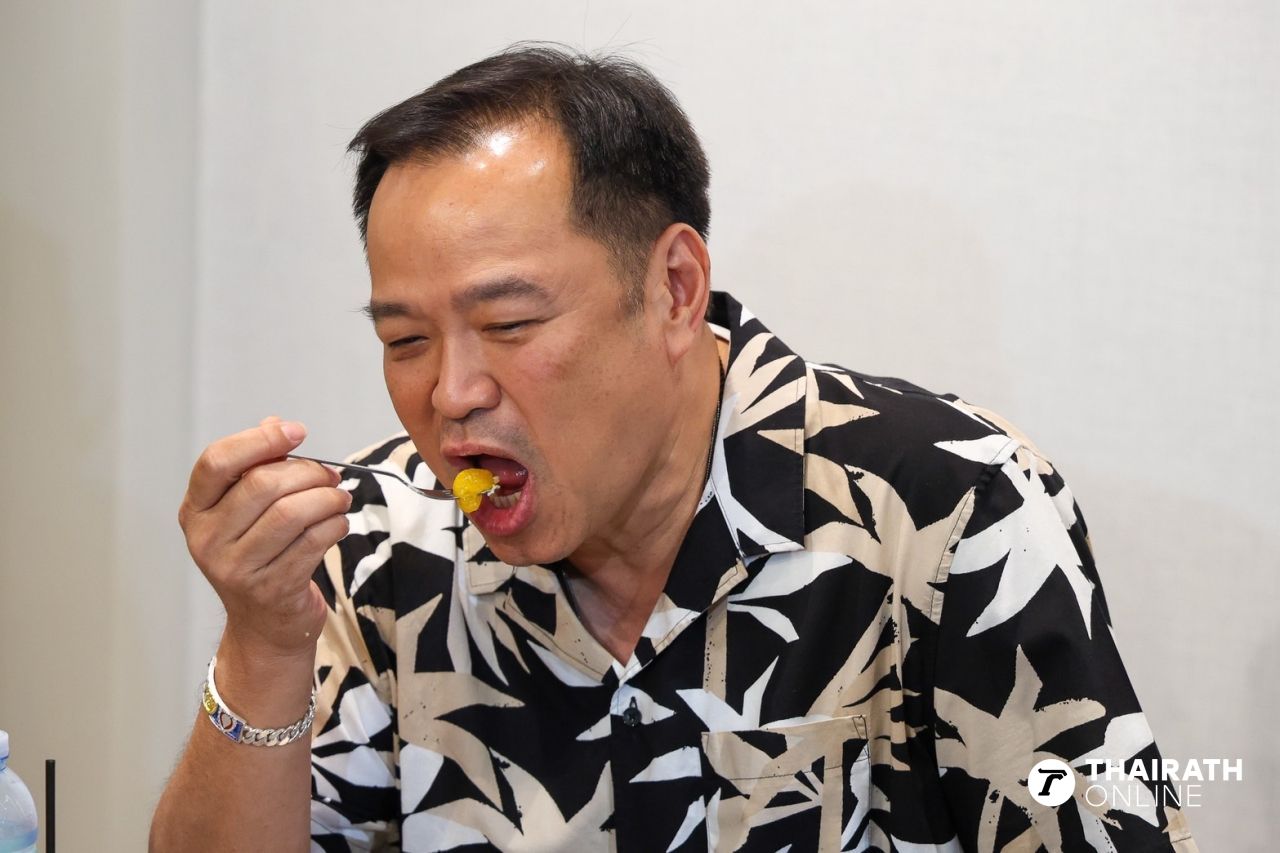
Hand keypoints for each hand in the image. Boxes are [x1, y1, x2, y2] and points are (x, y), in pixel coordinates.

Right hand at [179, 416, 351, 659]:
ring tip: (339, 498)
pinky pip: (313, 542)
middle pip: (262, 484)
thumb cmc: (260, 555)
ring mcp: (236, 568)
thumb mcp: (245, 512)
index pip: (216, 462)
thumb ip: (258, 466)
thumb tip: (276, 424)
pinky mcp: (272, 588)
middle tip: (331, 475)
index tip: (297, 431)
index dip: (260, 440)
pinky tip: (338, 523)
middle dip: (307, 472)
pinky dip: (334, 525)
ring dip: (327, 498)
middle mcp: (207, 539)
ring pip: (291, 513)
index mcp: (196, 511)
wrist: (264, 624)